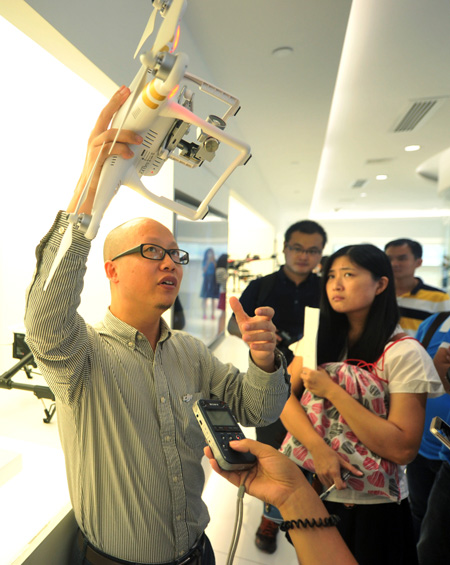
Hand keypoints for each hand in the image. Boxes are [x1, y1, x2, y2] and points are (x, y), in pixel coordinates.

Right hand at [68, 86, 143, 213]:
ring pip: (110, 134)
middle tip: (127, 94)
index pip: (106, 114)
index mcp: (99, 138)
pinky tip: (129, 155)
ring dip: (127, 135)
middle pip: (104, 116)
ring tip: (139, 140)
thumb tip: (142, 142)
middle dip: (116, 103)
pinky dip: (121, 150)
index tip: (124, 91)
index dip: (115, 101)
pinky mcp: (95, 160)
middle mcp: (94, 140)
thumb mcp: (117, 159)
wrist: (91, 193)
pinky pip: (109, 150)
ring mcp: (94, 149)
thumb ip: (125, 148)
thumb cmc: (103, 176)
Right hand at [204, 439, 306, 509]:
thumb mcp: (267, 451)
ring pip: (228, 464)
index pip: (240, 444)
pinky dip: (220, 469)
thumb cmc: (284, 469)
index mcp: (257, 452)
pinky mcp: (242, 483)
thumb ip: (250, 445)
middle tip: (212, 441)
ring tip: (210, 450)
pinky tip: (215, 462)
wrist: (290, 489)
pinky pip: (228, 475)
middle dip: (222, 448)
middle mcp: (250, 462)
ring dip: (218, 457)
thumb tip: (234, 442)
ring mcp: (246, 472)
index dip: (231, 440)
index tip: (221, 434)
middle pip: (232, 454)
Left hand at [229, 296, 276, 371]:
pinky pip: (268, 346)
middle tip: (244, 326)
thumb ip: (238, 310)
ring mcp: (271, 337)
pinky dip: (260, 346)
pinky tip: (252, 346)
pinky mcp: (271, 347)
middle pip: (266, 324)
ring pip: (267, 335)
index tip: (256, 311)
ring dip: (255, 336)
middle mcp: (270, 327)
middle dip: (255, 325)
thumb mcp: (243, 320)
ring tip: (244, 337)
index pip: (270, 312)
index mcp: (265, 318)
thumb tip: (231, 297)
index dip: (265, 311)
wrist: (256, 346)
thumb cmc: (250, 330)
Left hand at [301, 367, 335, 397]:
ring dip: (305, 380)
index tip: (305, 370)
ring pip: (303, 380)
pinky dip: (307, 384)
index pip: (303, 369)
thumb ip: (318, 368)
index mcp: (311, 372)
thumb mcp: (323, 371)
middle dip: (304, 374)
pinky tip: (312, 384)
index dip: (304, 369)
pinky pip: (305, 385)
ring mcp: (307, 384)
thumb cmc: (327, 380)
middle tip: (307, 375)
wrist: (329, 389)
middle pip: (301, 375)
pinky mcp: (308, 389)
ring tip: (310, 380)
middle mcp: (307, 378)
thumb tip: (315, 367)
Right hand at [310, 441, 361, 488]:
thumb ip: (351, 469)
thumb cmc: (331, 454)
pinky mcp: (318, 475)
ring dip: (333, 483)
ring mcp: (322, 476)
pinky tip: (329, 474)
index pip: (339, 487)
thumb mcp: (342, 460)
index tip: (344, 482)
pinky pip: (324, 483)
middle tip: (339, 476)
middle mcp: (327, 475)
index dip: (343, 486)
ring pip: (329, 486)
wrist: (318, 449)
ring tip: (334, 475)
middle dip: (338, 484)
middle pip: (334, 487)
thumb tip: (361, 474)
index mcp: (334, 472)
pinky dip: (328, 481)